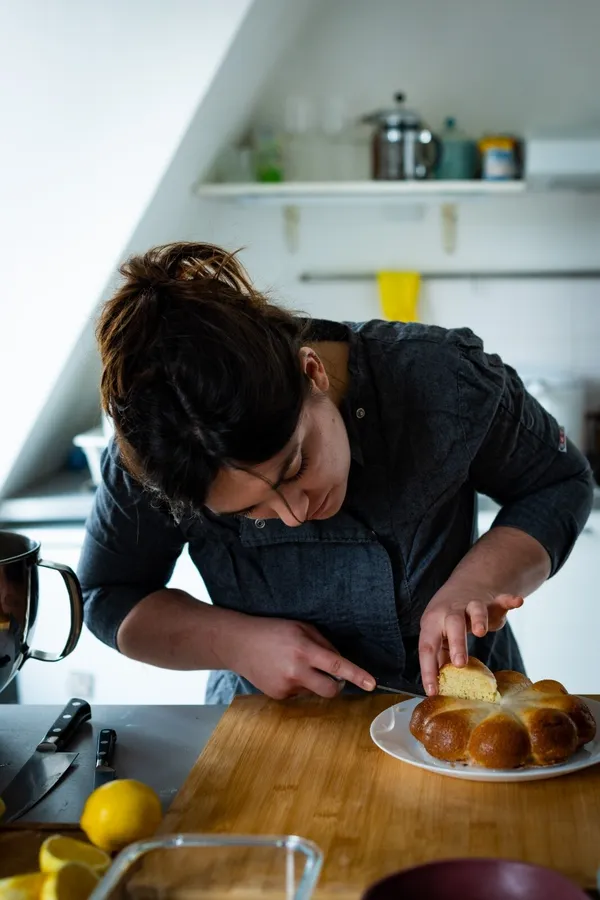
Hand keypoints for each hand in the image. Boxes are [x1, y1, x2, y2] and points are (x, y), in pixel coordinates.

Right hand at [227, 615, 375, 699]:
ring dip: (312, 681)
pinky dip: (297, 684)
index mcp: (304, 650)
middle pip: (331, 690)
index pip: (337, 666)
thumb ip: (324, 644)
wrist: (238, 643)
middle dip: (337, 686)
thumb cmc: (272, 630)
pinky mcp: (277, 696)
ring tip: (292, 664)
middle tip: (332, 676)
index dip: (357, 675)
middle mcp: (296, 671)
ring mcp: (286, 687)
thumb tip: (340, 663)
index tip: (372, 684)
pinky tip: (282, 671)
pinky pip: (299, 694)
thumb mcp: (301, 627)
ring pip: (314, 691)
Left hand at [418, 588, 523, 695]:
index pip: (428, 646)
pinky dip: (509, 600)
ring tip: (480, 632)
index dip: (428, 669)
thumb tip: (438, 687)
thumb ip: (440, 657)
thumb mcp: (439, 635)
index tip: (432, 690)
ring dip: (478, 620)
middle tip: (460, 664)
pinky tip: (518, 601)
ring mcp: (471, 604)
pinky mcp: (491, 602)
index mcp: (433, 622)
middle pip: (452, 624)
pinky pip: (501, 600)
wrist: (465, 586)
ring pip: (475, 609)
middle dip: (456, 643)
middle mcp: (450, 611)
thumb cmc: (448, 620)